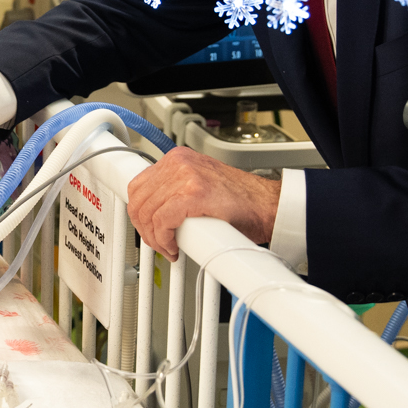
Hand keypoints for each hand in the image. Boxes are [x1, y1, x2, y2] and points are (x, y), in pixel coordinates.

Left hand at [126, 147, 279, 260]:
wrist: (268, 206)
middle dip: (144, 229)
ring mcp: (186, 176)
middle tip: (158, 244)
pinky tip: (174, 247)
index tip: (147, 229)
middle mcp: (179, 163)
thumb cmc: (241, 203)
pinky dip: (163, 239)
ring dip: (153, 238)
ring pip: (147, 211)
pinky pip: (162, 220)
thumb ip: (175, 193)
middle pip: (138, 199)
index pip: (139, 186)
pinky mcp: (194, 193)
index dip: (139, 213)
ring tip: (167, 248)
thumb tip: (153, 214)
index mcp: (178, 159)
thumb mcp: (200, 187)